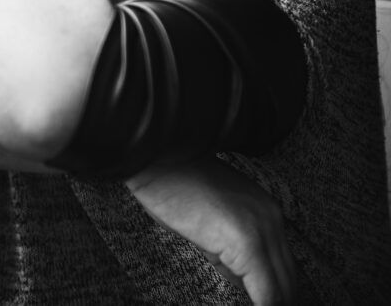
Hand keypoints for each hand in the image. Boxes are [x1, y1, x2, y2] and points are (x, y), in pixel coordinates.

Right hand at [126, 157, 297, 304]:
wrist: (158, 157)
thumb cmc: (171, 183)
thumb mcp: (210, 216)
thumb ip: (229, 246)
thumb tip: (238, 277)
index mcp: (266, 211)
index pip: (284, 264)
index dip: (274, 290)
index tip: (259, 298)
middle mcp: (272, 219)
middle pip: (290, 280)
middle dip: (274, 299)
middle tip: (255, 303)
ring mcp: (262, 231)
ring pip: (281, 289)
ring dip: (266, 301)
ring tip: (242, 295)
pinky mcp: (246, 244)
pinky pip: (265, 293)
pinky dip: (261, 304)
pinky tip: (250, 305)